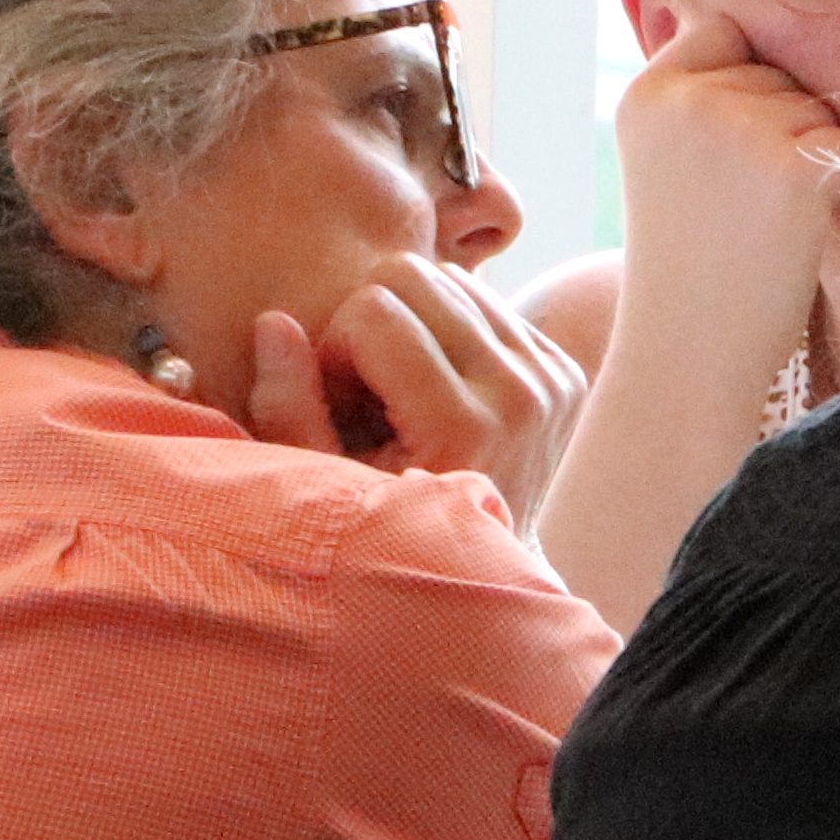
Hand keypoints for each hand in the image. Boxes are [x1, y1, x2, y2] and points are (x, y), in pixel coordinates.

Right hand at [244, 254, 584, 503]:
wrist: (484, 562)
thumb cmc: (384, 527)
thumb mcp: (320, 480)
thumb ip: (286, 407)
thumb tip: (273, 320)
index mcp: (463, 423)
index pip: (373, 310)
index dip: (336, 348)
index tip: (345, 403)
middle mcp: (520, 392)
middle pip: (415, 277)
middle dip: (371, 324)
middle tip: (371, 392)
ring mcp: (553, 377)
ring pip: (451, 281)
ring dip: (410, 325)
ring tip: (404, 394)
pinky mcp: (565, 368)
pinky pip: (484, 300)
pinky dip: (447, 331)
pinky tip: (437, 388)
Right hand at [609, 0, 839, 357]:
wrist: (691, 348)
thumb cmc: (690, 258)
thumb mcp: (666, 158)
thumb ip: (699, 95)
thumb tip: (760, 30)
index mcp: (645, 95)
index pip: (723, 30)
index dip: (745, 79)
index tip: (727, 144)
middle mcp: (688, 100)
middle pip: (778, 72)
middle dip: (778, 125)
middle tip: (738, 201)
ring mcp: (742, 128)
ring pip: (816, 107)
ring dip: (808, 153)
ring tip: (760, 216)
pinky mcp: (797, 166)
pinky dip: (837, 180)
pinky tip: (795, 222)